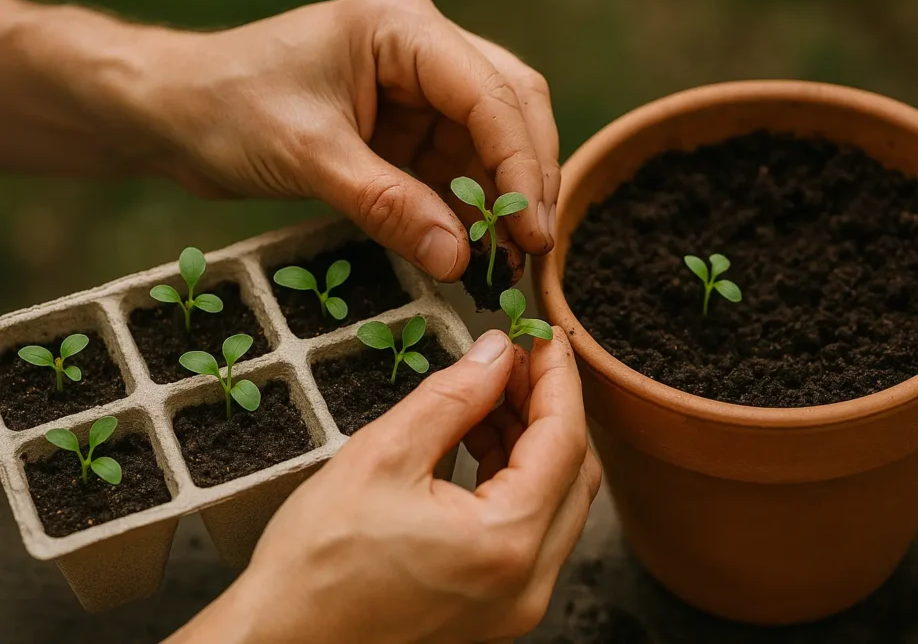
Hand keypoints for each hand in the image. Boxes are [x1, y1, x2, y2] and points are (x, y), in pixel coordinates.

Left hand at [134, 0, 557, 282]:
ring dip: (503, 198)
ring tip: (508, 259)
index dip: (520, 165)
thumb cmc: (227, 110)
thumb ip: (389, 207)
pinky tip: (476, 247)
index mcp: (403, 27)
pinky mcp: (407, 126)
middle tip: (531, 247)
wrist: (173, 114)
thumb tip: (461, 260)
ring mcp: (418, 87)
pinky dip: (470, 207)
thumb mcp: (310, 158)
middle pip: (510, 107)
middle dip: (525, 178)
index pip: (491, 93)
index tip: (530, 231)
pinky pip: (457, 166)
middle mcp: (423, 48)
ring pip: (492, 140)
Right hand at [167, 328, 599, 643]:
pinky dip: (514, 483)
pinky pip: (528, 533)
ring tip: (488, 397)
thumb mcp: (382, 456)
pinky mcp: (495, 612)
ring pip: (553, 503)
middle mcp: (528, 583)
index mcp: (506, 543)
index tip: (544, 336)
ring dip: (530, 443)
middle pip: (570, 473)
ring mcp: (515, 605)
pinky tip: (479, 444)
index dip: (558, 378)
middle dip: (548, 408)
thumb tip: (497, 353)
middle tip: (514, 361)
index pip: (565, 440)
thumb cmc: (316, 564)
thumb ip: (452, 397)